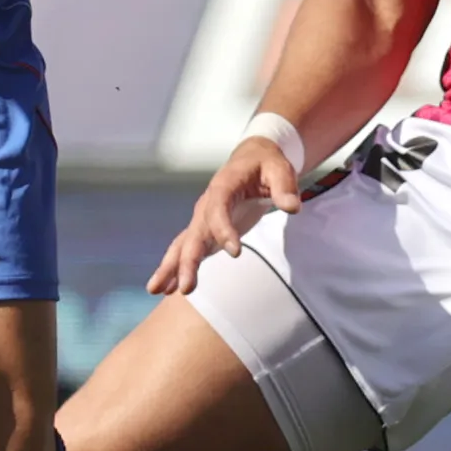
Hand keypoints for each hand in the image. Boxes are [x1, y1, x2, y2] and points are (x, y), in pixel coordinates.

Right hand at [148, 135, 304, 296]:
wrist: (251, 159)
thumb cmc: (266, 164)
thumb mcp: (279, 169)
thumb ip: (285, 187)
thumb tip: (292, 207)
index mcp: (223, 186)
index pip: (218, 208)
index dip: (223, 229)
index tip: (235, 252)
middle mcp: (207, 204)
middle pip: (194, 234)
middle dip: (187, 261)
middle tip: (185, 287)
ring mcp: (203, 218)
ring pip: (184, 244)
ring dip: (171, 267)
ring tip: (157, 290)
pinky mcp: (207, 230)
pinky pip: (188, 250)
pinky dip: (176, 268)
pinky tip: (167, 288)